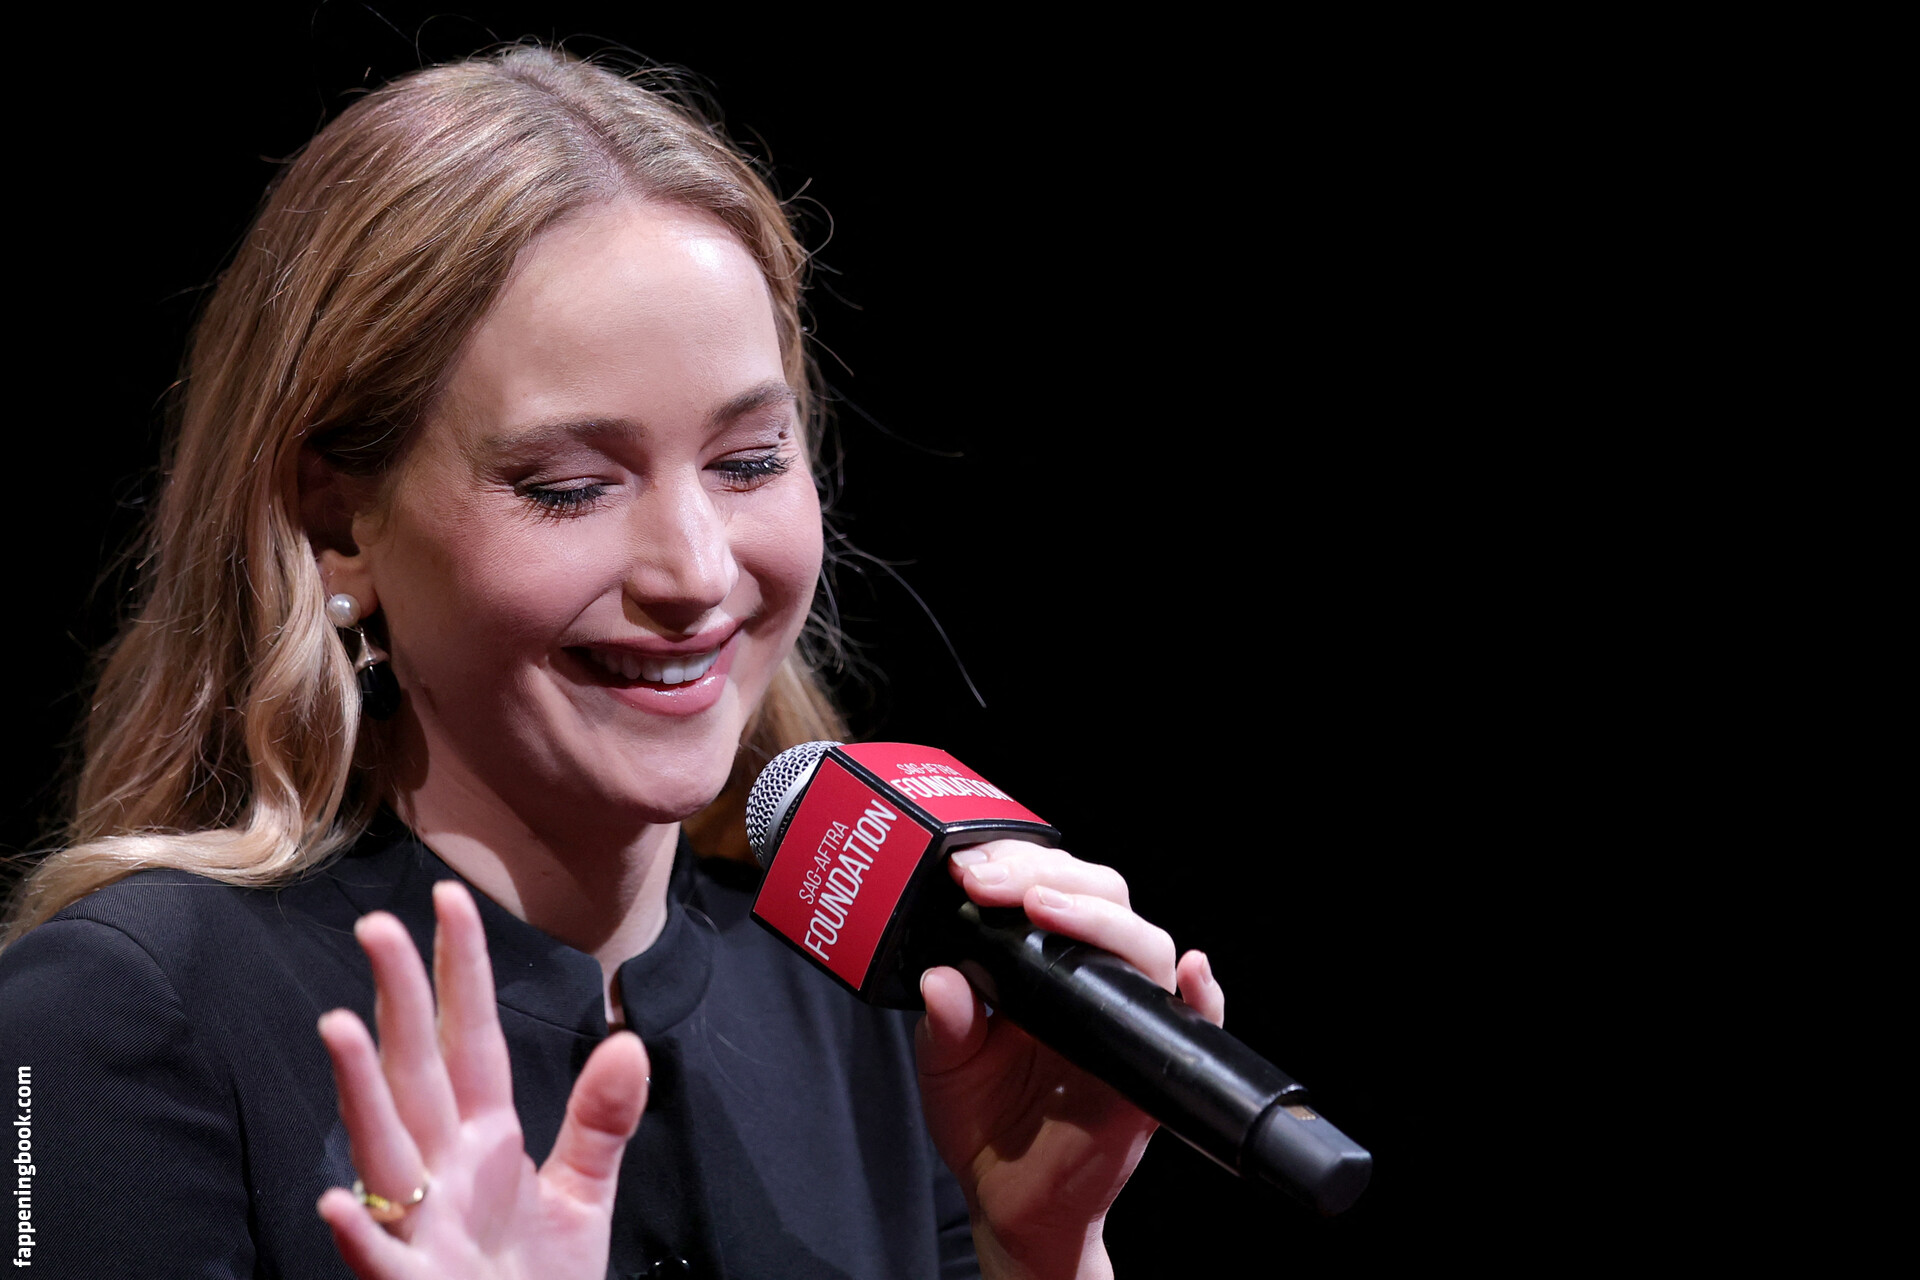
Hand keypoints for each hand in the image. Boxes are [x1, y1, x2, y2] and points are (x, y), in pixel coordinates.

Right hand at [315, 881, 648, 1278]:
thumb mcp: (584, 1195)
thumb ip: (601, 1121)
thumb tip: (630, 1041)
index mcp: (483, 1139)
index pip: (471, 1038)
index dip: (461, 971)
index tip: (450, 898)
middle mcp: (442, 1170)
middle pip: (417, 1070)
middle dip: (399, 998)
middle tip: (379, 924)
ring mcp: (423, 1228)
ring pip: (383, 1149)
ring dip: (360, 1091)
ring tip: (340, 1025)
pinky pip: (382, 1260)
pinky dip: (361, 1232)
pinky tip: (338, 1201)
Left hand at [916, 842, 1224, 1279]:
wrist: (1007, 1201)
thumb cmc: (984, 1121)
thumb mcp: (946, 1064)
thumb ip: (945, 1021)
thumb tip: (943, 979)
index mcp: (1045, 963)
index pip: (1053, 886)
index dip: (1019, 865)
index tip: (972, 868)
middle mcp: (1092, 981)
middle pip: (1106, 897)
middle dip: (1052, 875)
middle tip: (993, 880)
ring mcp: (1126, 1021)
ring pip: (1146, 946)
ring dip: (1101, 918)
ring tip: (1045, 907)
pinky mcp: (1149, 1072)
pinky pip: (1198, 1025)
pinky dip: (1204, 996)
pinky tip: (1191, 974)